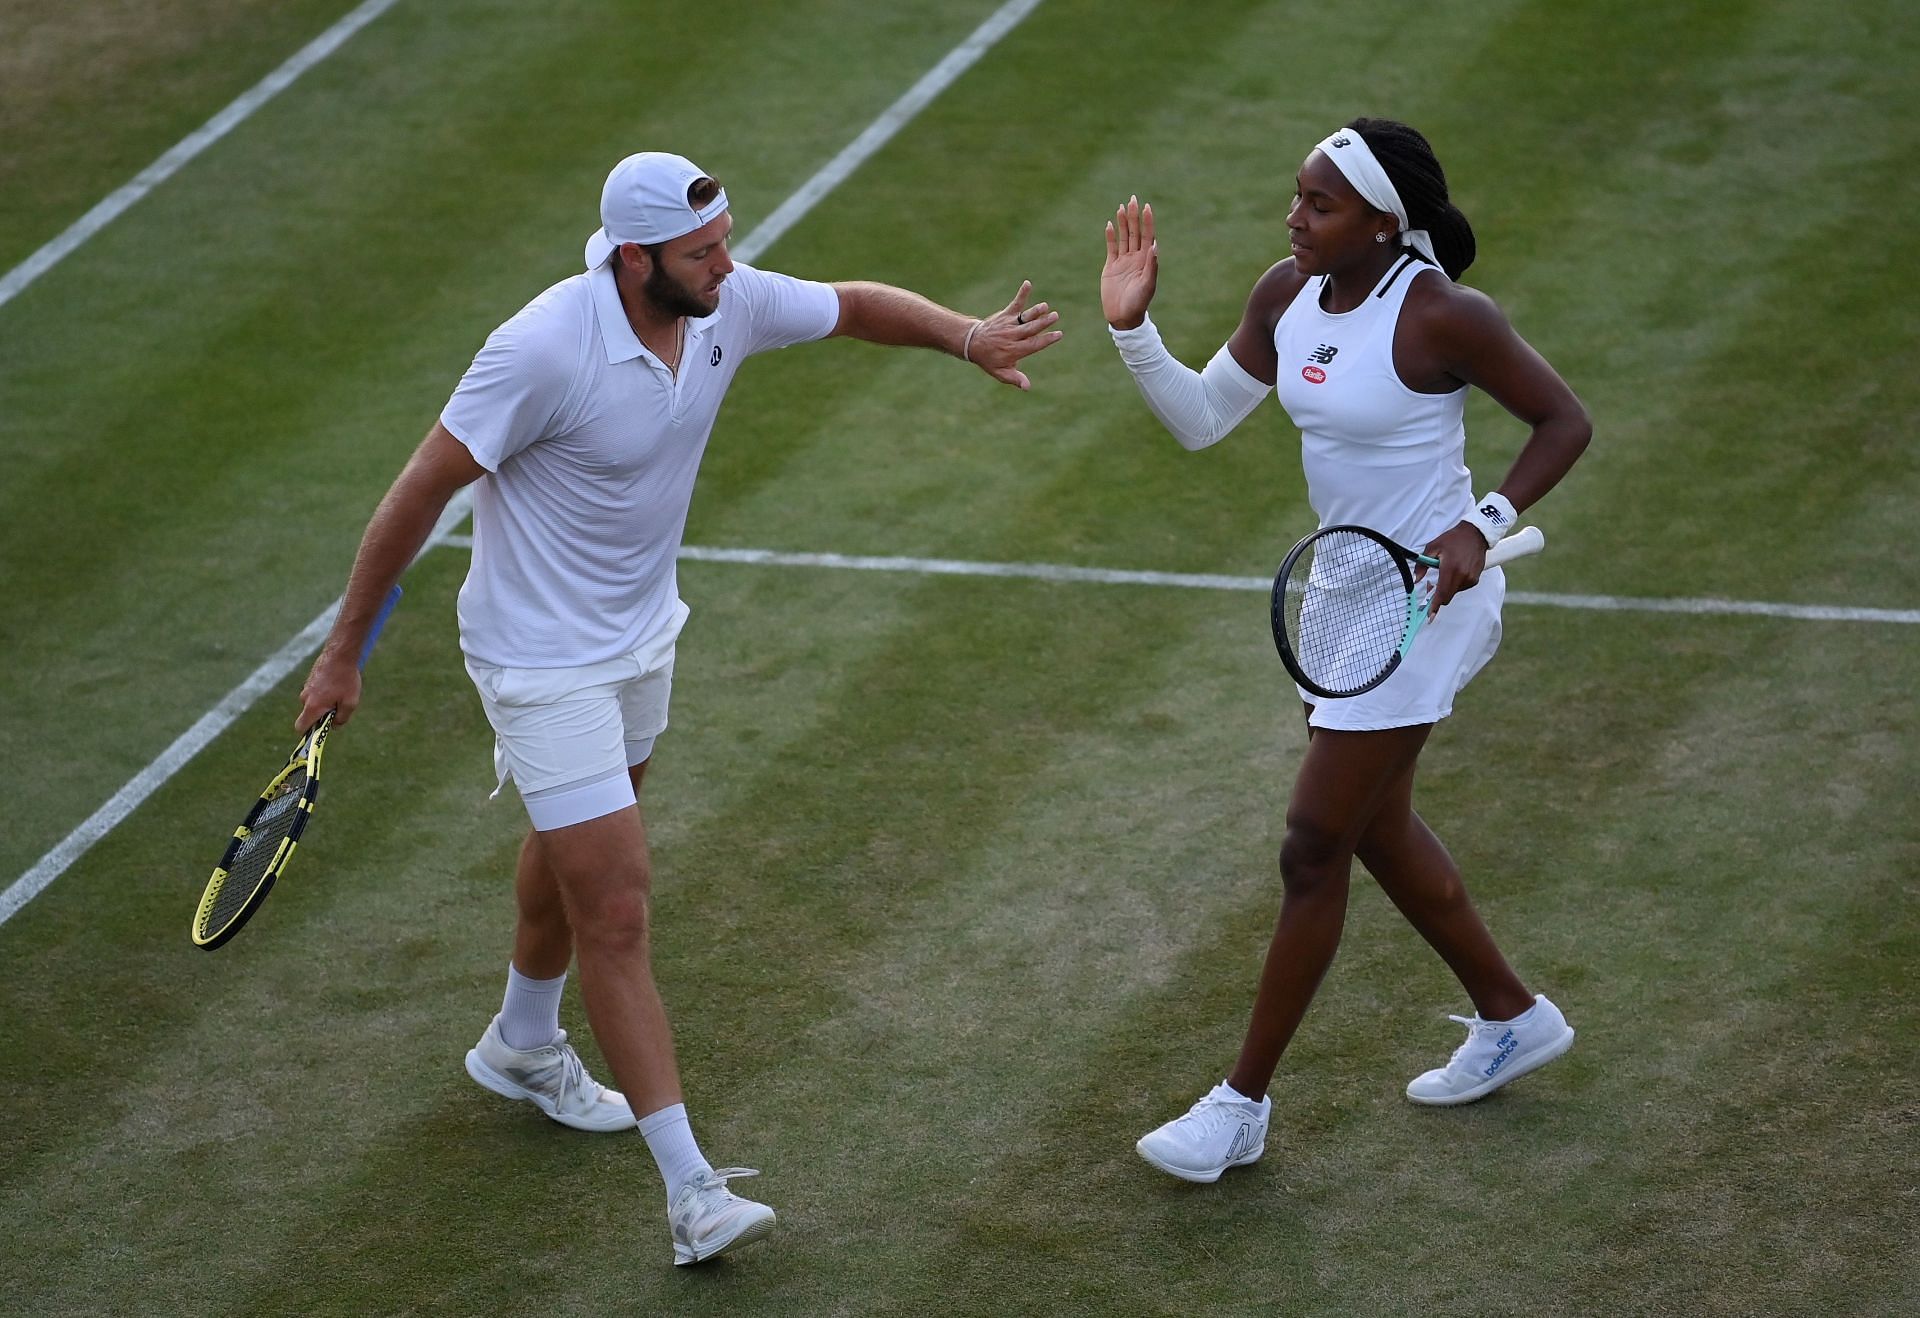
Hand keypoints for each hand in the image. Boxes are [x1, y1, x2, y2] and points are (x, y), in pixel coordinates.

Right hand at [296, 646, 361, 730]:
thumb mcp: (350, 703)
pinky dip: (325, 693)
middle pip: (310, 715)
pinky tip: (337, 684)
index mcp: (312, 707)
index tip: (319, 733)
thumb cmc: (345, 679)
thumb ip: (341, 718)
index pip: (301, 727)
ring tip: (341, 692)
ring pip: (314, 703)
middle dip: (322, 716)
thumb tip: (334, 726)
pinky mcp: (310, 680)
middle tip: (338, 708)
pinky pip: (316, 693)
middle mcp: (305, 698)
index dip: (308, 734)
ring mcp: (306, 688)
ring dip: (325, 703)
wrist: (340, 654)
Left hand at [964, 280, 1062, 389]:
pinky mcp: (1005, 315)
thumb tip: (1027, 387)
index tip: (1058, 334)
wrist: (972, 344)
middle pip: (1031, 329)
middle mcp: (1013, 336)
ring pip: (1025, 317)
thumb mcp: (1001, 373)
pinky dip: (1022, 294)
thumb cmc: (990, 360)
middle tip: (1055, 316)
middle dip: (1044, 323)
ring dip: (1035, 311)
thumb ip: (1015, 379)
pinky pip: (1015, 304)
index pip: (1034, 344)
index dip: (1047, 339)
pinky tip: (1027, 284)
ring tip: (1045, 306)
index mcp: (1015, 350)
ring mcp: (1009, 324)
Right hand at [1101, 195, 1156, 328]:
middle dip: (1134, 216)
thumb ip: (1151, 266)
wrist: (1123, 317)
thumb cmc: (1138, 303)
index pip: (1147, 236)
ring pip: (1123, 236)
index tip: (1147, 207)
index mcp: (1146, 260)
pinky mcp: (1111, 266)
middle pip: (1135, 232)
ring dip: (1122, 222)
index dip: (1147, 221)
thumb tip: (1154, 245)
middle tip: (1133, 199)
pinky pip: (1111, 247)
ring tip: (1122, 207)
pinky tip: (1108, 224)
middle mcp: (1135, 257)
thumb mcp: (1147, 285)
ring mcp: (1123, 261)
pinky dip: (1110, 236)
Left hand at [1418, 523, 1488, 617]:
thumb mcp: (1432, 547)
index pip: (1442, 593)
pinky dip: (1455, 583)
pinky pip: (1461, 587)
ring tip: (1446, 570)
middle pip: (1447, 596)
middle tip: (1430, 585)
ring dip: (1447, 587)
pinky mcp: (1475, 579)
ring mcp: (1471, 578)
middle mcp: (1462, 576)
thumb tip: (1416, 579)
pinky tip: (1455, 570)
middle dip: (1438, 596)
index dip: (1435, 606)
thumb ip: (1422, 565)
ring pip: (1454, 592)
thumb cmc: (1453, 539)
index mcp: (1450, 569)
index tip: (1430, 617)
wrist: (1475, 534)